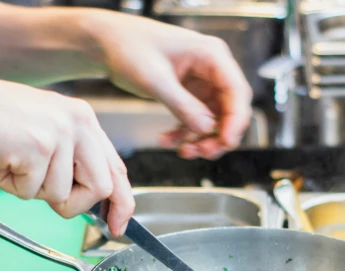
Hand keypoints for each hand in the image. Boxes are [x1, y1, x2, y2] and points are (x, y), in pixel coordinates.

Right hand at [0, 70, 133, 235]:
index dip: (121, 202)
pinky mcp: (38, 147)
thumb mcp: (42, 136)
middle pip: (101, 187)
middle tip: (49, 201)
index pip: (116, 168)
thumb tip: (92, 202)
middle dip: (74, 204)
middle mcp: (77, 121)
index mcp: (83, 117)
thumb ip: (71, 162)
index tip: (117, 225)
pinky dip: (11, 186)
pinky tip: (0, 160)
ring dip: (32, 191)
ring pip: (62, 195)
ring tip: (11, 163)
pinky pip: (33, 192)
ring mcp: (59, 133)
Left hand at [86, 12, 252, 159]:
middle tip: (202, 152)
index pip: (237, 91)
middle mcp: (211, 68)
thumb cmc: (129, 47)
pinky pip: (195, 120)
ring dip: (202, 139)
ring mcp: (200, 82)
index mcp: (211, 55)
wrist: (107, 43)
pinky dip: (184, 134)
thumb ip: (183, 105)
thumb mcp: (155, 80)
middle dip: (219, 134)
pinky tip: (167, 140)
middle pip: (231, 108)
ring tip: (184, 151)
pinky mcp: (187, 93)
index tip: (226, 142)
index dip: (236, 120)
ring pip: (214, 119)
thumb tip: (207, 128)